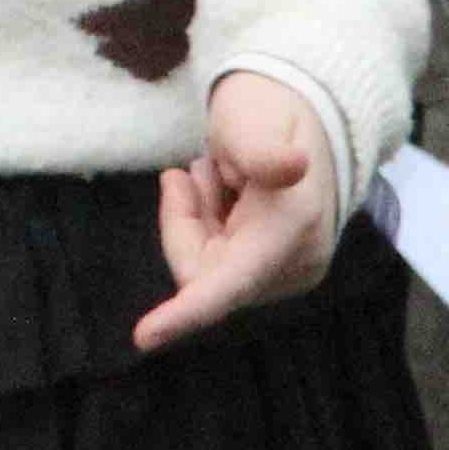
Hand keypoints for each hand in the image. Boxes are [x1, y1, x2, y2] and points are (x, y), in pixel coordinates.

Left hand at [137, 74, 336, 352]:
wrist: (306, 118)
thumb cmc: (268, 112)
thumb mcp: (249, 118)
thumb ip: (259, 150)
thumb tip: (292, 167)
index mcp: (291, 228)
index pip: (230, 283)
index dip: (186, 312)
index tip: (142, 337)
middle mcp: (296, 262)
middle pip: (201, 271)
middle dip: (185, 222)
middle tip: (193, 172)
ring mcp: (289, 271)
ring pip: (204, 268)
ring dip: (198, 219)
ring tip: (219, 176)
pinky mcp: (277, 272)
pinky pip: (216, 264)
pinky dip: (208, 226)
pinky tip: (227, 191)